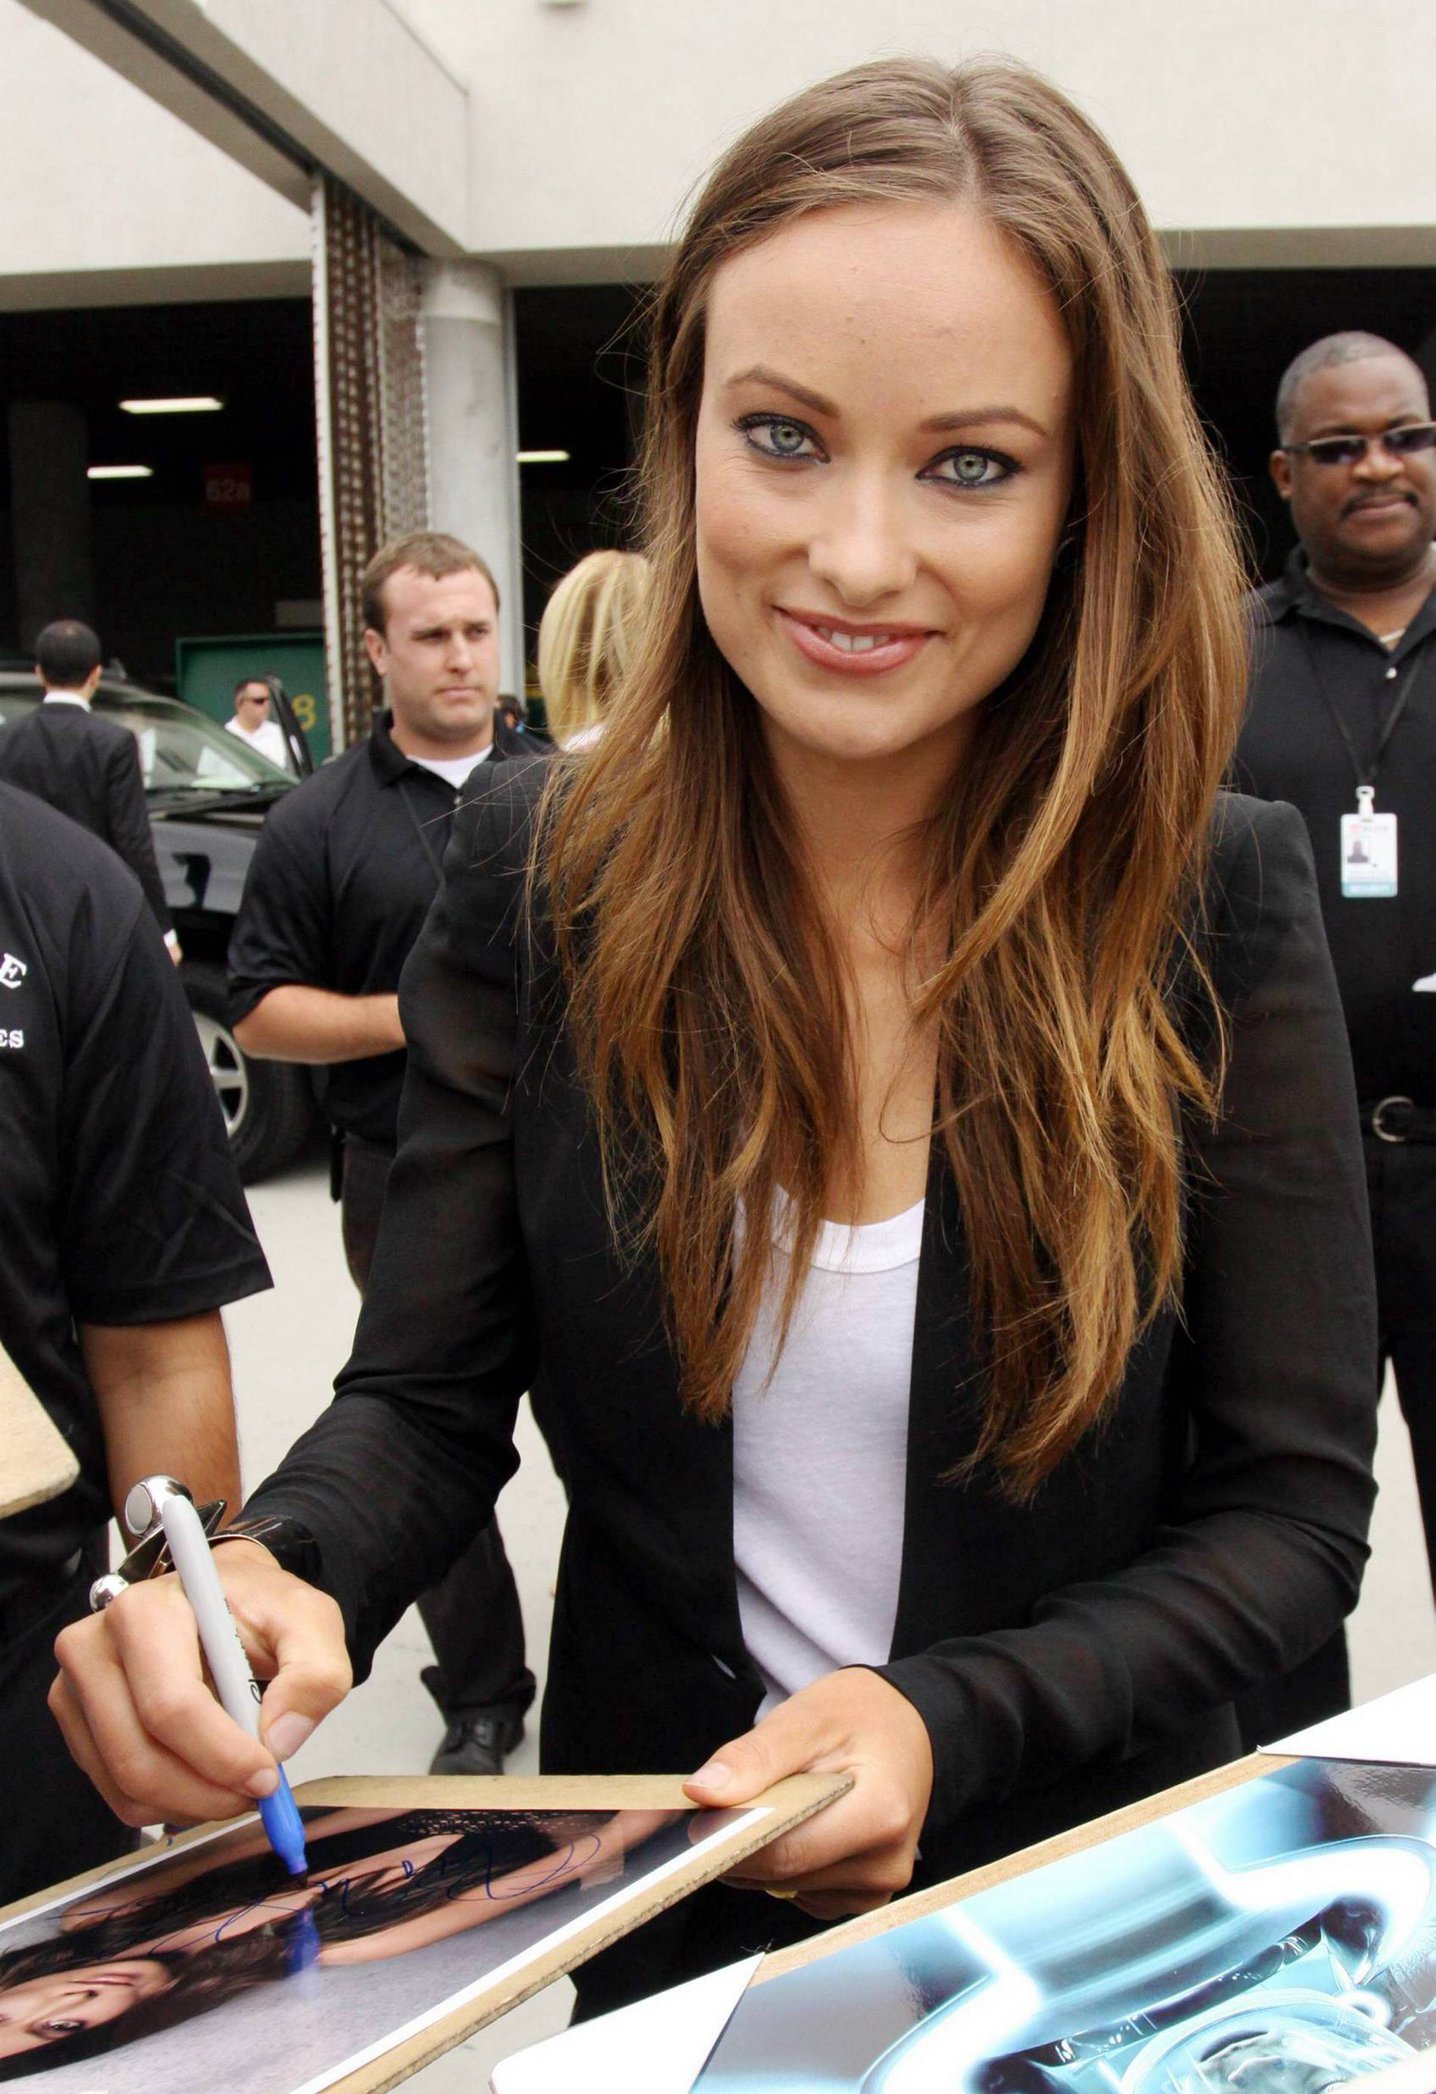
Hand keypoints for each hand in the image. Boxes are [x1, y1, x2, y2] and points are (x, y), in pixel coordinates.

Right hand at [50, 1541, 350, 1828]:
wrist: (219, 1601)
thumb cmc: (257, 1607)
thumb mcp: (309, 1621)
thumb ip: (314, 1673)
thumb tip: (280, 1739)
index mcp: (144, 1610)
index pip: (171, 1706)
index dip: (221, 1755)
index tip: (267, 1775)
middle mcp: (94, 1647)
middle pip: (139, 1757)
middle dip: (208, 1791)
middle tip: (256, 1791)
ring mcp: (77, 1689)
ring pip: (126, 1784)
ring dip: (191, 1802)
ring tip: (235, 1780)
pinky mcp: (78, 1724)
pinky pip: (117, 1794)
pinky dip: (169, 1803)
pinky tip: (204, 1777)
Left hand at [683, 1668, 932, 1919]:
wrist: (909, 1728)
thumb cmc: (861, 1715)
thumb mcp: (806, 1717)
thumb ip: (754, 1757)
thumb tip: (702, 1793)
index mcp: (880, 1816)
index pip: (784, 1852)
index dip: (730, 1837)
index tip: (696, 1817)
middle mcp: (885, 1865)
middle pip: (783, 1873)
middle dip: (741, 1842)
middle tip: (722, 1802)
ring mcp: (877, 1887)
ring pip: (786, 1887)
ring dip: (761, 1852)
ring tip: (769, 1802)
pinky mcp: (864, 1895)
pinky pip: (802, 1891)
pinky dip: (784, 1862)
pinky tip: (792, 1824)